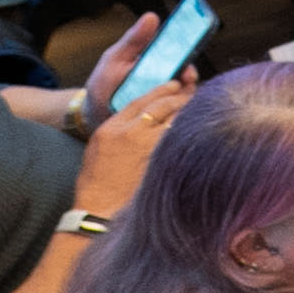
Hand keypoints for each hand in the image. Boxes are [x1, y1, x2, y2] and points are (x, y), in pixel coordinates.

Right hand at [71, 77, 187, 217]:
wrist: (98, 208)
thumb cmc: (97, 181)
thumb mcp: (98, 148)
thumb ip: (119, 128)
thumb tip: (144, 116)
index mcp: (111, 127)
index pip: (141, 100)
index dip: (160, 90)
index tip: (174, 85)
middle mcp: (129, 132)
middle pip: (161, 105)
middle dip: (179, 96)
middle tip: (190, 92)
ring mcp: (145, 145)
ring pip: (174, 118)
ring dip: (187, 110)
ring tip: (196, 106)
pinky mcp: (159, 158)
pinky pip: (178, 137)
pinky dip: (188, 129)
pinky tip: (196, 126)